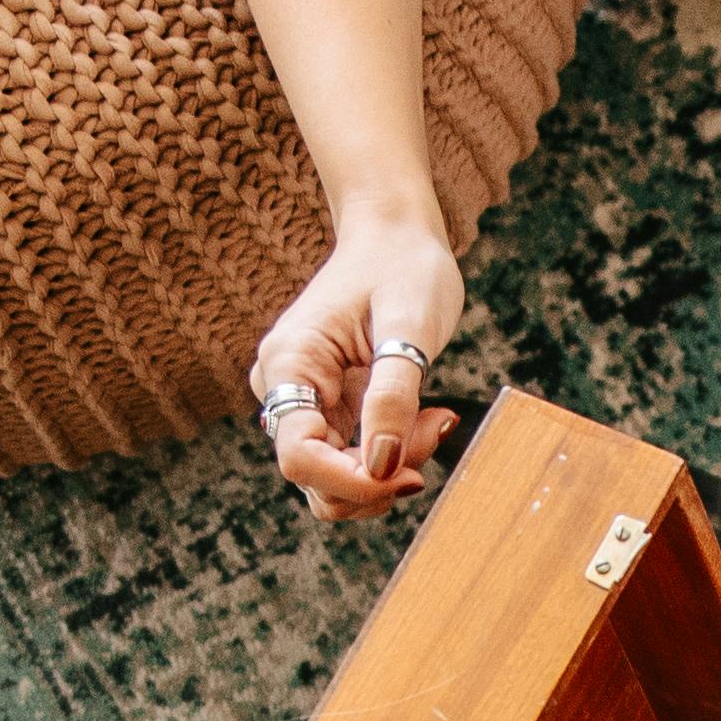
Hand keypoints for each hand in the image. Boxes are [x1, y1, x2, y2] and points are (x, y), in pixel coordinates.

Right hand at [249, 204, 465, 520]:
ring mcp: (304, 404)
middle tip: (437, 426)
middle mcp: (283, 390)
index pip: (298, 457)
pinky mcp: (329, 411)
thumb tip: (381, 466)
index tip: (413, 474)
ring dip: (391, 470)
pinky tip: (428, 416)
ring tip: (434, 418)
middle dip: (381, 476)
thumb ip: (393, 397)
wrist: (396, 237)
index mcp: (288, 364)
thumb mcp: (409, 326)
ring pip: (337, 480)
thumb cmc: (403, 267)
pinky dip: (396, 455)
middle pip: (317, 479)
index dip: (354, 482)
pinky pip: (355, 460)